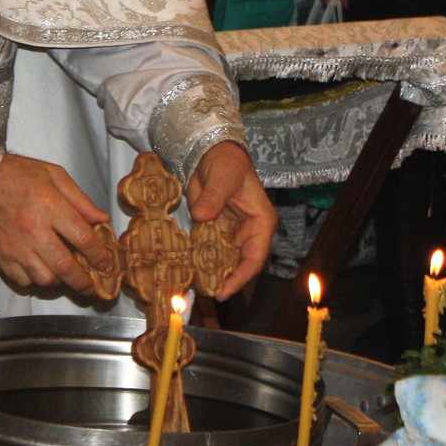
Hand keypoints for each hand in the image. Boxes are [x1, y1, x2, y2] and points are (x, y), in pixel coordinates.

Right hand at [0, 154, 112, 295]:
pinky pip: (23, 281)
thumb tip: (101, 220)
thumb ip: (79, 199)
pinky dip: (34, 280)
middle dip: (84, 281)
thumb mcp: (53, 174)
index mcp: (49, 206)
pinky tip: (38, 269)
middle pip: (66, 267)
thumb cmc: (16, 174)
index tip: (106, 263)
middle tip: (91, 286)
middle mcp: (33, 230)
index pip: (83, 238)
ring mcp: (15, 247)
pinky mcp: (0, 257)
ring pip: (45, 279)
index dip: (99, 255)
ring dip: (58, 280)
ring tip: (62, 273)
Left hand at [185, 141, 275, 298]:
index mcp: (260, 223)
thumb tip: (202, 216)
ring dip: (209, 272)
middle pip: (238, 264)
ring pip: (222, 260)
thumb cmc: (227, 162)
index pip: (254, 258)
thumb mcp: (223, 176)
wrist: (211, 152)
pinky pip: (207, 249)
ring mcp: (230, 232)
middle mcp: (248, 232)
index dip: (240, 278)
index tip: (223, 291)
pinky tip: (186, 268)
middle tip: (203, 293)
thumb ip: (214, 197)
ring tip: (193, 286)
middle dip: (223, 280)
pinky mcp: (213, 229)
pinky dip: (198, 259)